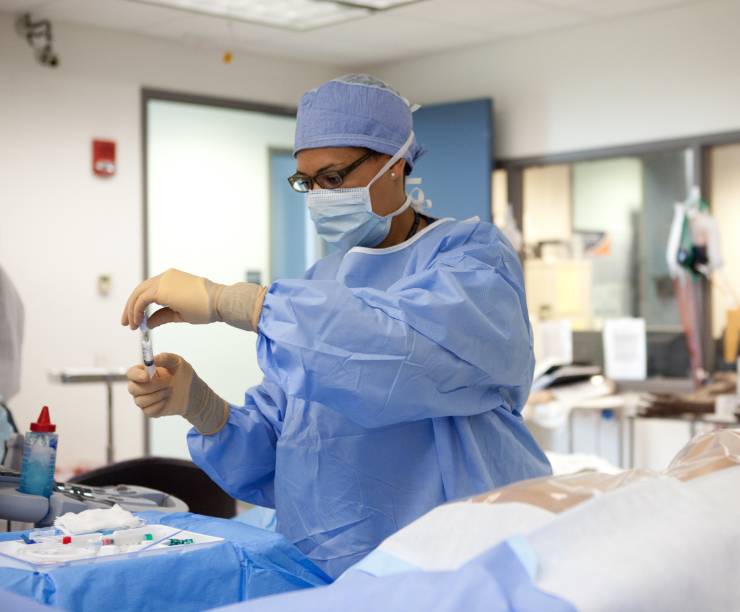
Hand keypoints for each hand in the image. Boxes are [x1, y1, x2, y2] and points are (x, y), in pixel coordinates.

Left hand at [121, 268, 267, 332]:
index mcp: (171, 279)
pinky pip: (142, 299)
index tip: (136, 318)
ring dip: (131, 310)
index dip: (139, 304)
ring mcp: (163, 280)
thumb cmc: (206, 308)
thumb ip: (162, 316)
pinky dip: (136, 310)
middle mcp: (166, 277)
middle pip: (140, 290)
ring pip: (138, 293)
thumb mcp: (179, 314)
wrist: (219, 302)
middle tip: (126, 323)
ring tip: (130, 325)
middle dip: (130, 307)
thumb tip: (147, 323)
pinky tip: (136, 322)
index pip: (149, 290)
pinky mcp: (162, 288)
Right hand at [126, 352, 228, 434]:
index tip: (147, 376)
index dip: (136, 375)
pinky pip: (148, 411)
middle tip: (168, 382)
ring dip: (159, 395)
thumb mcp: (178, 362)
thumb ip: (165, 358)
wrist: (193, 392)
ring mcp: (143, 399)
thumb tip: (152, 359)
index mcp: (144, 372)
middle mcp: (140, 386)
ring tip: (170, 390)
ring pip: (141, 401)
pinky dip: (159, 405)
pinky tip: (167, 400)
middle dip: (152, 386)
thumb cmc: (183, 375)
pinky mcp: (150, 411)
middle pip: (133, 388)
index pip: (131, 373)